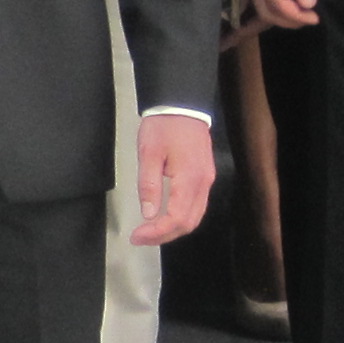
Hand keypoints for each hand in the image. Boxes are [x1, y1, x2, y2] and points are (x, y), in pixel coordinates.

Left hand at [131, 112, 215, 244]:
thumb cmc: (163, 126)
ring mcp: (207, 181)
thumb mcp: (148, 153)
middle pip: (188, 223)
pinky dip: (181, 218)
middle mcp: (203, 184)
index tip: (136, 236)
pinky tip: (165, 218)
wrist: (182, 105)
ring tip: (150, 232)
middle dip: (164, 236)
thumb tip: (149, 214)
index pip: (176, 218)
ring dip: (173, 229)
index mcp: (189, 178)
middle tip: (140, 238)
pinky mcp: (205, 177)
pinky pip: (197, 206)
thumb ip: (148, 185)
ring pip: (195, 217)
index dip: (156, 233)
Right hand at [246, 0, 321, 29]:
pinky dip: (271, 6)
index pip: (277, 4)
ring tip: (300, 14)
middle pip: (265, 10)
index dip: (296, 16)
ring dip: (279, 15)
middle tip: (309, 18)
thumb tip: (307, 4)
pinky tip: (286, 5)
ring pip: (259, 5)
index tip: (315, 17)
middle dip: (287, 20)